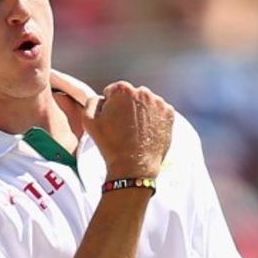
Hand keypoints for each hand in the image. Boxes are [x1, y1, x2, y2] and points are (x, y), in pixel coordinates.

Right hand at [54, 79, 173, 178]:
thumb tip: (102, 97)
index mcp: (122, 90)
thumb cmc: (110, 146)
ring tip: (135, 132)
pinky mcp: (169, 114)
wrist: (133, 167)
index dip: (110, 106)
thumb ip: (92, 101)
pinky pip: (158, 112)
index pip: (113, 91)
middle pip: (131, 96)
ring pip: (146, 103)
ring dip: (141, 113)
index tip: (111, 120)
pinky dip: (153, 119)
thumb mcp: (89, 122)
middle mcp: (142, 91)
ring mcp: (158, 102)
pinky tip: (146, 133)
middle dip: (127, 108)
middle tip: (123, 128)